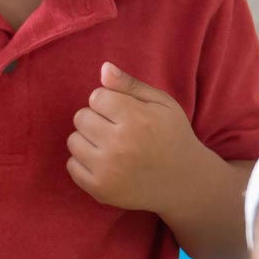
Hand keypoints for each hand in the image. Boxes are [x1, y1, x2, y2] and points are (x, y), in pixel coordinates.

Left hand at [66, 62, 206, 213]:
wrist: (186, 183)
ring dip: (89, 140)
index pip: (96, 97)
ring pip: (73, 140)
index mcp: (138, 120)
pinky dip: (85, 163)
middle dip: (97, 120)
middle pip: (81, 117)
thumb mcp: (162, 104)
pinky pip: (71, 166)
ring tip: (113, 147)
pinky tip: (108, 164)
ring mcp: (110, 171)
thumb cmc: (172, 136)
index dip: (109, 102)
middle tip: (119, 131)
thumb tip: (103, 68)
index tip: (125, 113)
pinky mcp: (101, 190)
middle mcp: (122, 146)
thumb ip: (130, 84)